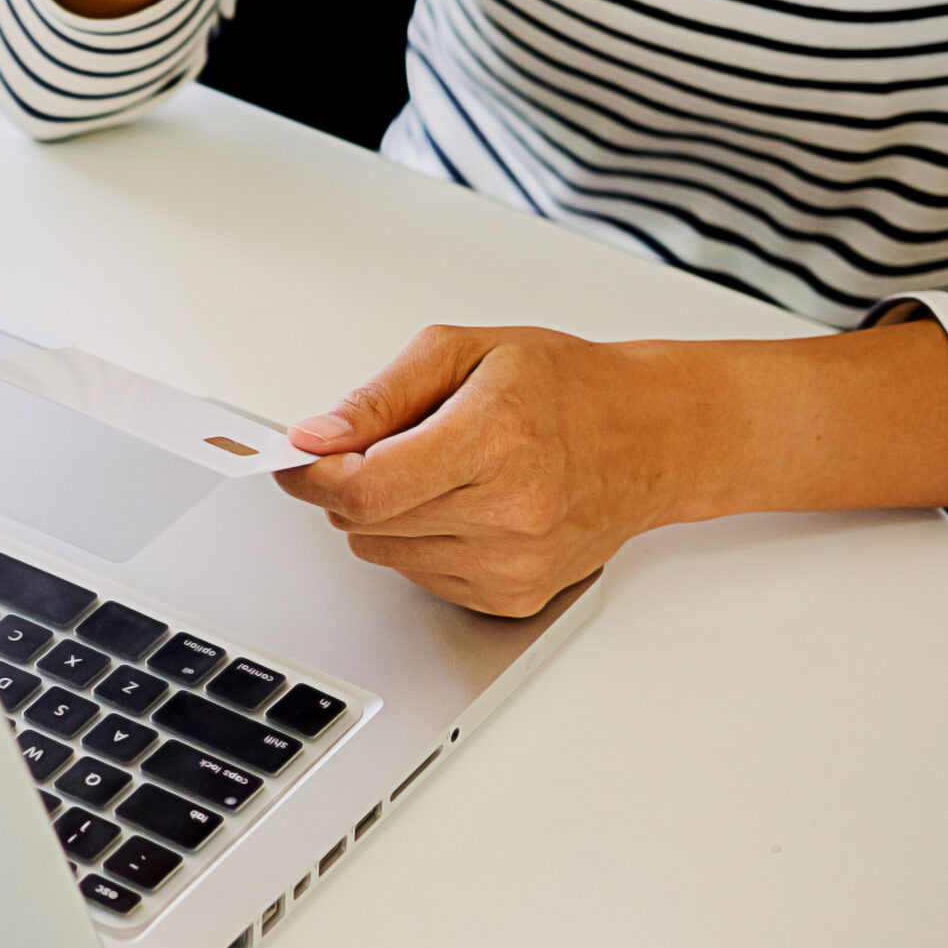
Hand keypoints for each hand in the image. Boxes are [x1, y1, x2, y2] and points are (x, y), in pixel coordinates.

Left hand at [273, 318, 947, 615]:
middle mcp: (510, 513)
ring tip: (439, 469)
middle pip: (365, 522)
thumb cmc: (565, 386)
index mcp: (495, 441)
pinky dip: (420, 542)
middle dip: (350, 483)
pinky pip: (422, 577)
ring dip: (385, 514)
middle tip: (380, 446)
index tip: (297, 457)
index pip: (364, 486)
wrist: (651, 437)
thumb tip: (315, 435)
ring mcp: (515, 563)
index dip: (312, 474)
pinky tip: (463, 505)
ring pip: (385, 554)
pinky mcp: (516, 596)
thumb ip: (380, 395)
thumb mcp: (464, 351)